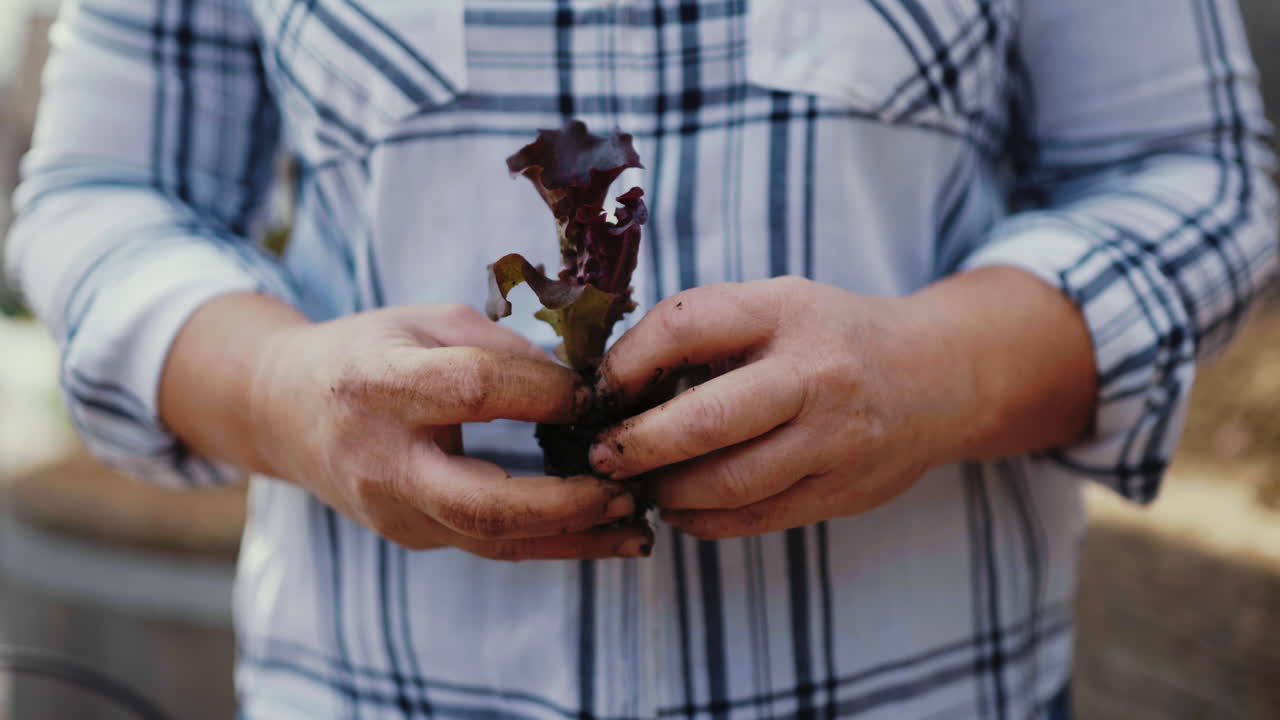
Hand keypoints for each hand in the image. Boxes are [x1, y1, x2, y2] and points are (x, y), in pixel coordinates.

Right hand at [242, 302, 650, 559]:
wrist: (284, 411)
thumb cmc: (366, 352)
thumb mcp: (428, 321)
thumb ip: (503, 349)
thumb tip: (585, 383)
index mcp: (380, 385)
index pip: (473, 392)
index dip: (542, 392)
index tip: (595, 390)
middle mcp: (382, 460)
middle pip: (482, 503)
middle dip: (566, 503)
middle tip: (627, 487)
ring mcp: (393, 511)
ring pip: (492, 541)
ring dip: (573, 538)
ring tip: (636, 525)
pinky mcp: (411, 536)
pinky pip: (488, 545)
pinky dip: (550, 540)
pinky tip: (601, 530)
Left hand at [590, 270, 1094, 539]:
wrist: (935, 378)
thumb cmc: (830, 337)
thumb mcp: (777, 304)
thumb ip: (707, 330)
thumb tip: (610, 380)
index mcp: (786, 310)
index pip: (686, 326)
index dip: (628, 362)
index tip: (600, 389)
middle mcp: (815, 374)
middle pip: (705, 420)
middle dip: (637, 444)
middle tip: (601, 455)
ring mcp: (833, 439)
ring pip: (729, 482)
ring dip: (667, 491)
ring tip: (640, 484)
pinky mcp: (842, 490)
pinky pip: (756, 517)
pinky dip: (704, 520)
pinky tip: (681, 508)